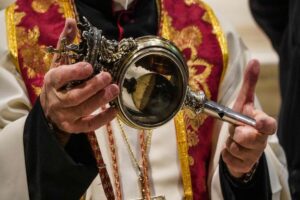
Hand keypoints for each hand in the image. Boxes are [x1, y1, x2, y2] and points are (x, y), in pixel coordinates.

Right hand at [40, 19, 118, 133]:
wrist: (49, 110)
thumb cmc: (58, 84)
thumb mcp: (59, 63)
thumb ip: (66, 44)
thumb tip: (72, 21)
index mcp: (52, 82)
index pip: (60, 77)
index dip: (74, 72)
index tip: (90, 67)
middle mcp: (56, 100)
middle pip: (75, 96)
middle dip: (93, 87)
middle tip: (108, 77)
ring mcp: (65, 116)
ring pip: (83, 109)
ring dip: (100, 100)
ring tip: (115, 89)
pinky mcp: (73, 127)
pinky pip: (88, 125)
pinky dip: (102, 119)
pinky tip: (114, 111)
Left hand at [221, 59, 276, 177]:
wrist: (239, 145)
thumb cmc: (242, 121)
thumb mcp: (244, 102)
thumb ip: (249, 84)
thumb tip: (254, 61)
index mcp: (264, 125)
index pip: (269, 125)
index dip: (264, 124)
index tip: (258, 122)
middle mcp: (262, 141)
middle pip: (246, 138)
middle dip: (236, 133)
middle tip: (236, 130)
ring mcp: (254, 155)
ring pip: (235, 148)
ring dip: (230, 143)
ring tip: (234, 140)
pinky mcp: (244, 165)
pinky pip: (229, 158)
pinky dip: (226, 153)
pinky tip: (231, 150)